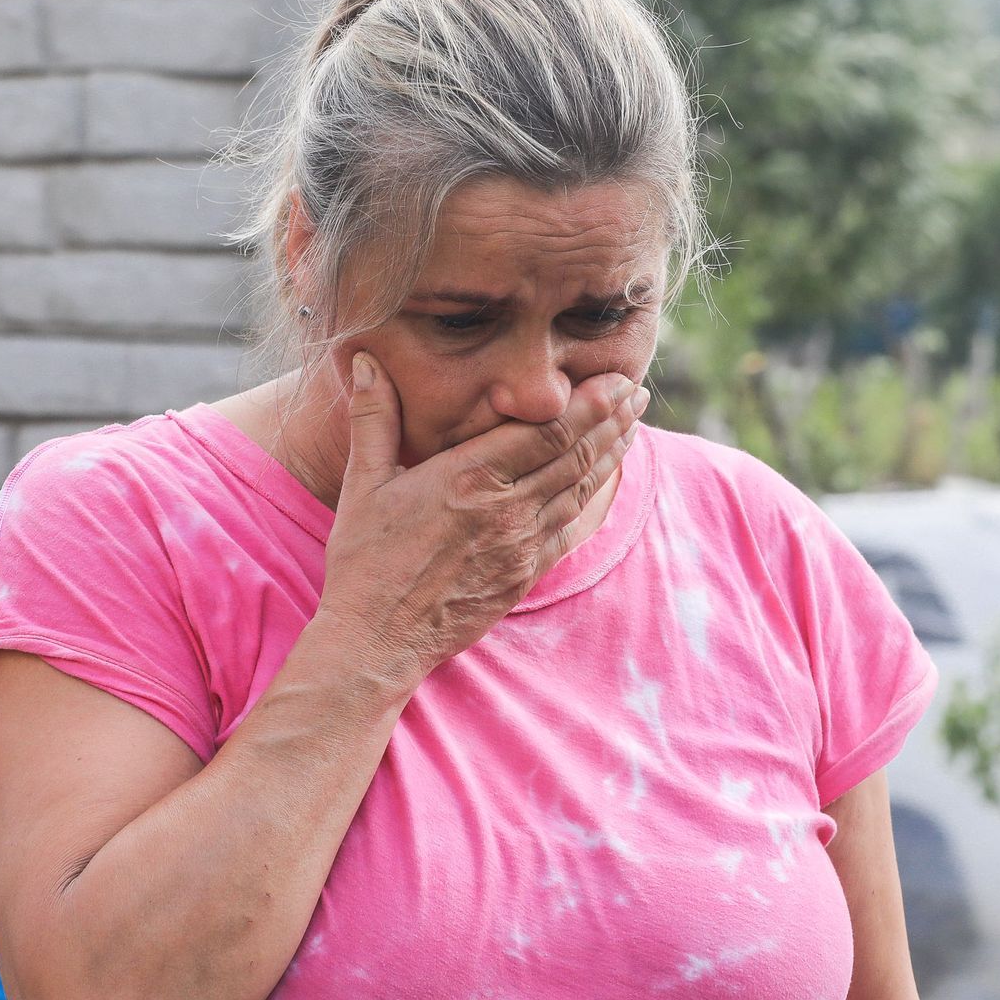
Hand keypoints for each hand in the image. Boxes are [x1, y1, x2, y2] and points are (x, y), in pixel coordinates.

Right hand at [316, 353, 647, 688]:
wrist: (378, 639)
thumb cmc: (364, 560)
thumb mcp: (364, 482)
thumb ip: (373, 417)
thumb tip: (363, 359)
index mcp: (471, 477)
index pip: (549, 429)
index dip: (590, 402)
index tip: (615, 379)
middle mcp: (507, 509)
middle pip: (577, 454)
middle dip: (612, 419)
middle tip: (636, 392)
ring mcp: (521, 545)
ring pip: (581, 490)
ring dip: (611, 454)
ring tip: (632, 425)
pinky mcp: (525, 575)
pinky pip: (571, 529)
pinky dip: (593, 499)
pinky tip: (604, 481)